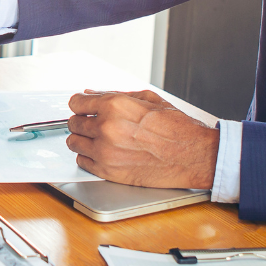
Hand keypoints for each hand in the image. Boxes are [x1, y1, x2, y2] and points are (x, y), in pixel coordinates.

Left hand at [65, 89, 219, 188]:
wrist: (192, 155)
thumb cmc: (176, 128)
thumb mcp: (147, 99)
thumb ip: (114, 95)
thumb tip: (91, 94)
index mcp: (115, 106)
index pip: (75, 102)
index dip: (81, 104)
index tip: (84, 107)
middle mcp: (106, 128)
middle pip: (73, 123)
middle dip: (83, 121)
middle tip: (95, 123)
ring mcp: (105, 152)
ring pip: (74, 143)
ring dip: (84, 139)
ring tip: (100, 138)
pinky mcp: (108, 171)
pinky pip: (83, 162)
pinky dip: (90, 157)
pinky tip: (105, 152)